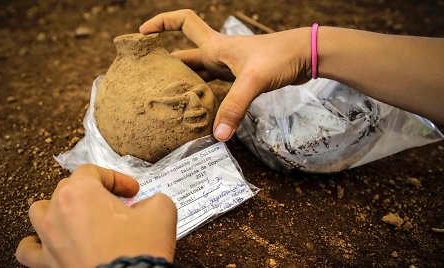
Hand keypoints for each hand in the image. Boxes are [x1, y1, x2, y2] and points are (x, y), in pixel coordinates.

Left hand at [15, 164, 176, 266]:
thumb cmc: (137, 250)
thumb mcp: (161, 212)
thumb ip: (155, 199)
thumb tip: (150, 204)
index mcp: (80, 193)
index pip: (94, 172)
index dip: (117, 179)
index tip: (131, 191)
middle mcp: (58, 212)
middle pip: (68, 188)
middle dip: (94, 193)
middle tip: (115, 204)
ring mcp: (49, 239)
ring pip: (40, 212)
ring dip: (58, 209)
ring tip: (76, 216)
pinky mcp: (48, 263)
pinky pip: (29, 250)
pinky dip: (37, 244)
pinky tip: (49, 243)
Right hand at [140, 9, 311, 140]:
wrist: (306, 55)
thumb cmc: (280, 58)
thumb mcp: (254, 80)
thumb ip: (235, 107)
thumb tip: (217, 136)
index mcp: (215, 46)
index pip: (182, 22)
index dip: (160, 23)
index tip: (141, 33)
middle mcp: (218, 54)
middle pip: (184, 55)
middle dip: (164, 63)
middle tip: (146, 79)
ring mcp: (229, 66)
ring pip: (198, 72)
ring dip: (183, 82)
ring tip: (166, 99)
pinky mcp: (240, 78)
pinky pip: (214, 86)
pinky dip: (203, 96)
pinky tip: (198, 111)